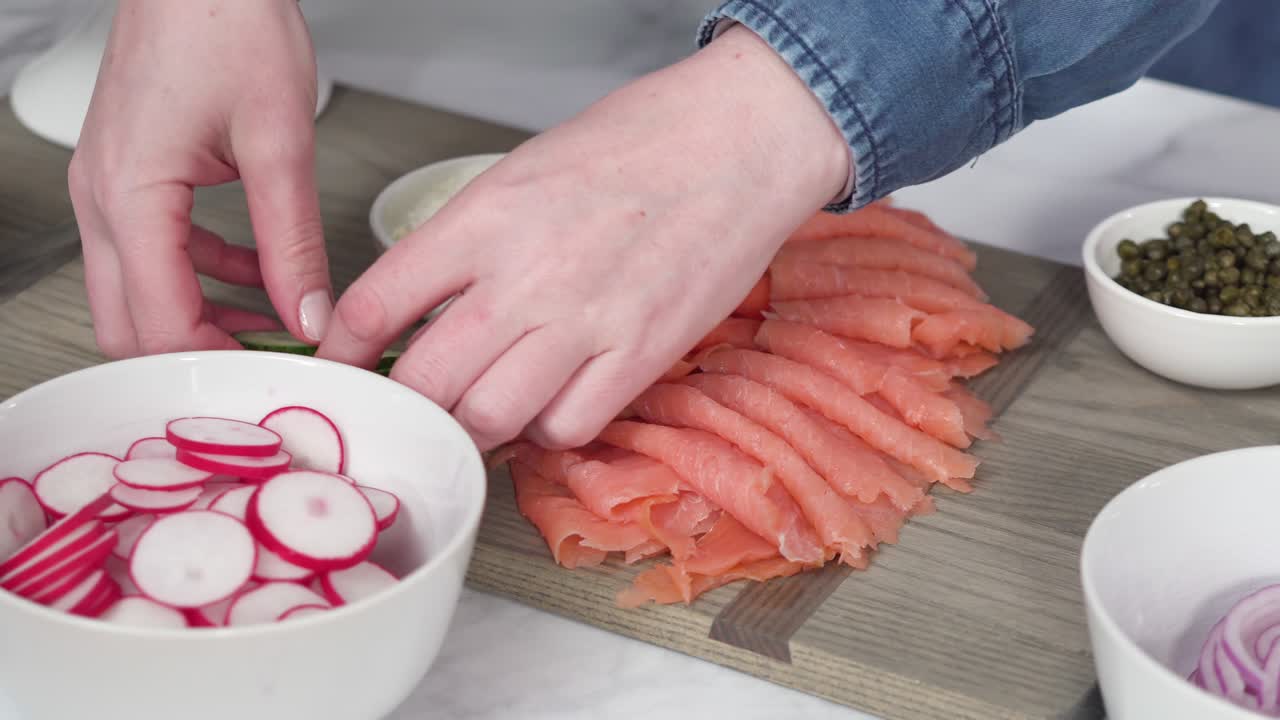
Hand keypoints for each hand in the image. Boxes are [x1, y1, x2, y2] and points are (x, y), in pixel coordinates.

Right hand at [68, 0, 331, 357]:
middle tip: (265, 369)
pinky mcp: (130, 175)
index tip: (269, 381)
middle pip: (129, 325)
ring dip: (201, 318)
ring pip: (139, 293)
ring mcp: (109, 187)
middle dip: (195, 358)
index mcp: (131, 196)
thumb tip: (309, 312)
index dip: (216, 367)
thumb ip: (293, 240)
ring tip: (273, 330)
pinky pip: (156, 252)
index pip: (160, 324)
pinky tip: (257, 275)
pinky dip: (201, 276)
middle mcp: (103, 198)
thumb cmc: (225, 23)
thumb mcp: (280, 142)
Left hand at [318, 25, 847, 450]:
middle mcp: (526, 274)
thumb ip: (470, 240)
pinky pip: (568, 425)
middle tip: (412, 408)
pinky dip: (547, 429)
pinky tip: (550, 405)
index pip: (378, 302)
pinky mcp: (642, 352)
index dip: (346, 350)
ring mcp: (586, 320)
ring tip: (480, 414)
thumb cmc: (639, 143)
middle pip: (426, 381)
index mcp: (486, 216)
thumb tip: (429, 306)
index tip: (346, 366)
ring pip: (491, 417)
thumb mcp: (526, 172)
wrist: (740, 138)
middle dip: (408, 407)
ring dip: (475, 427)